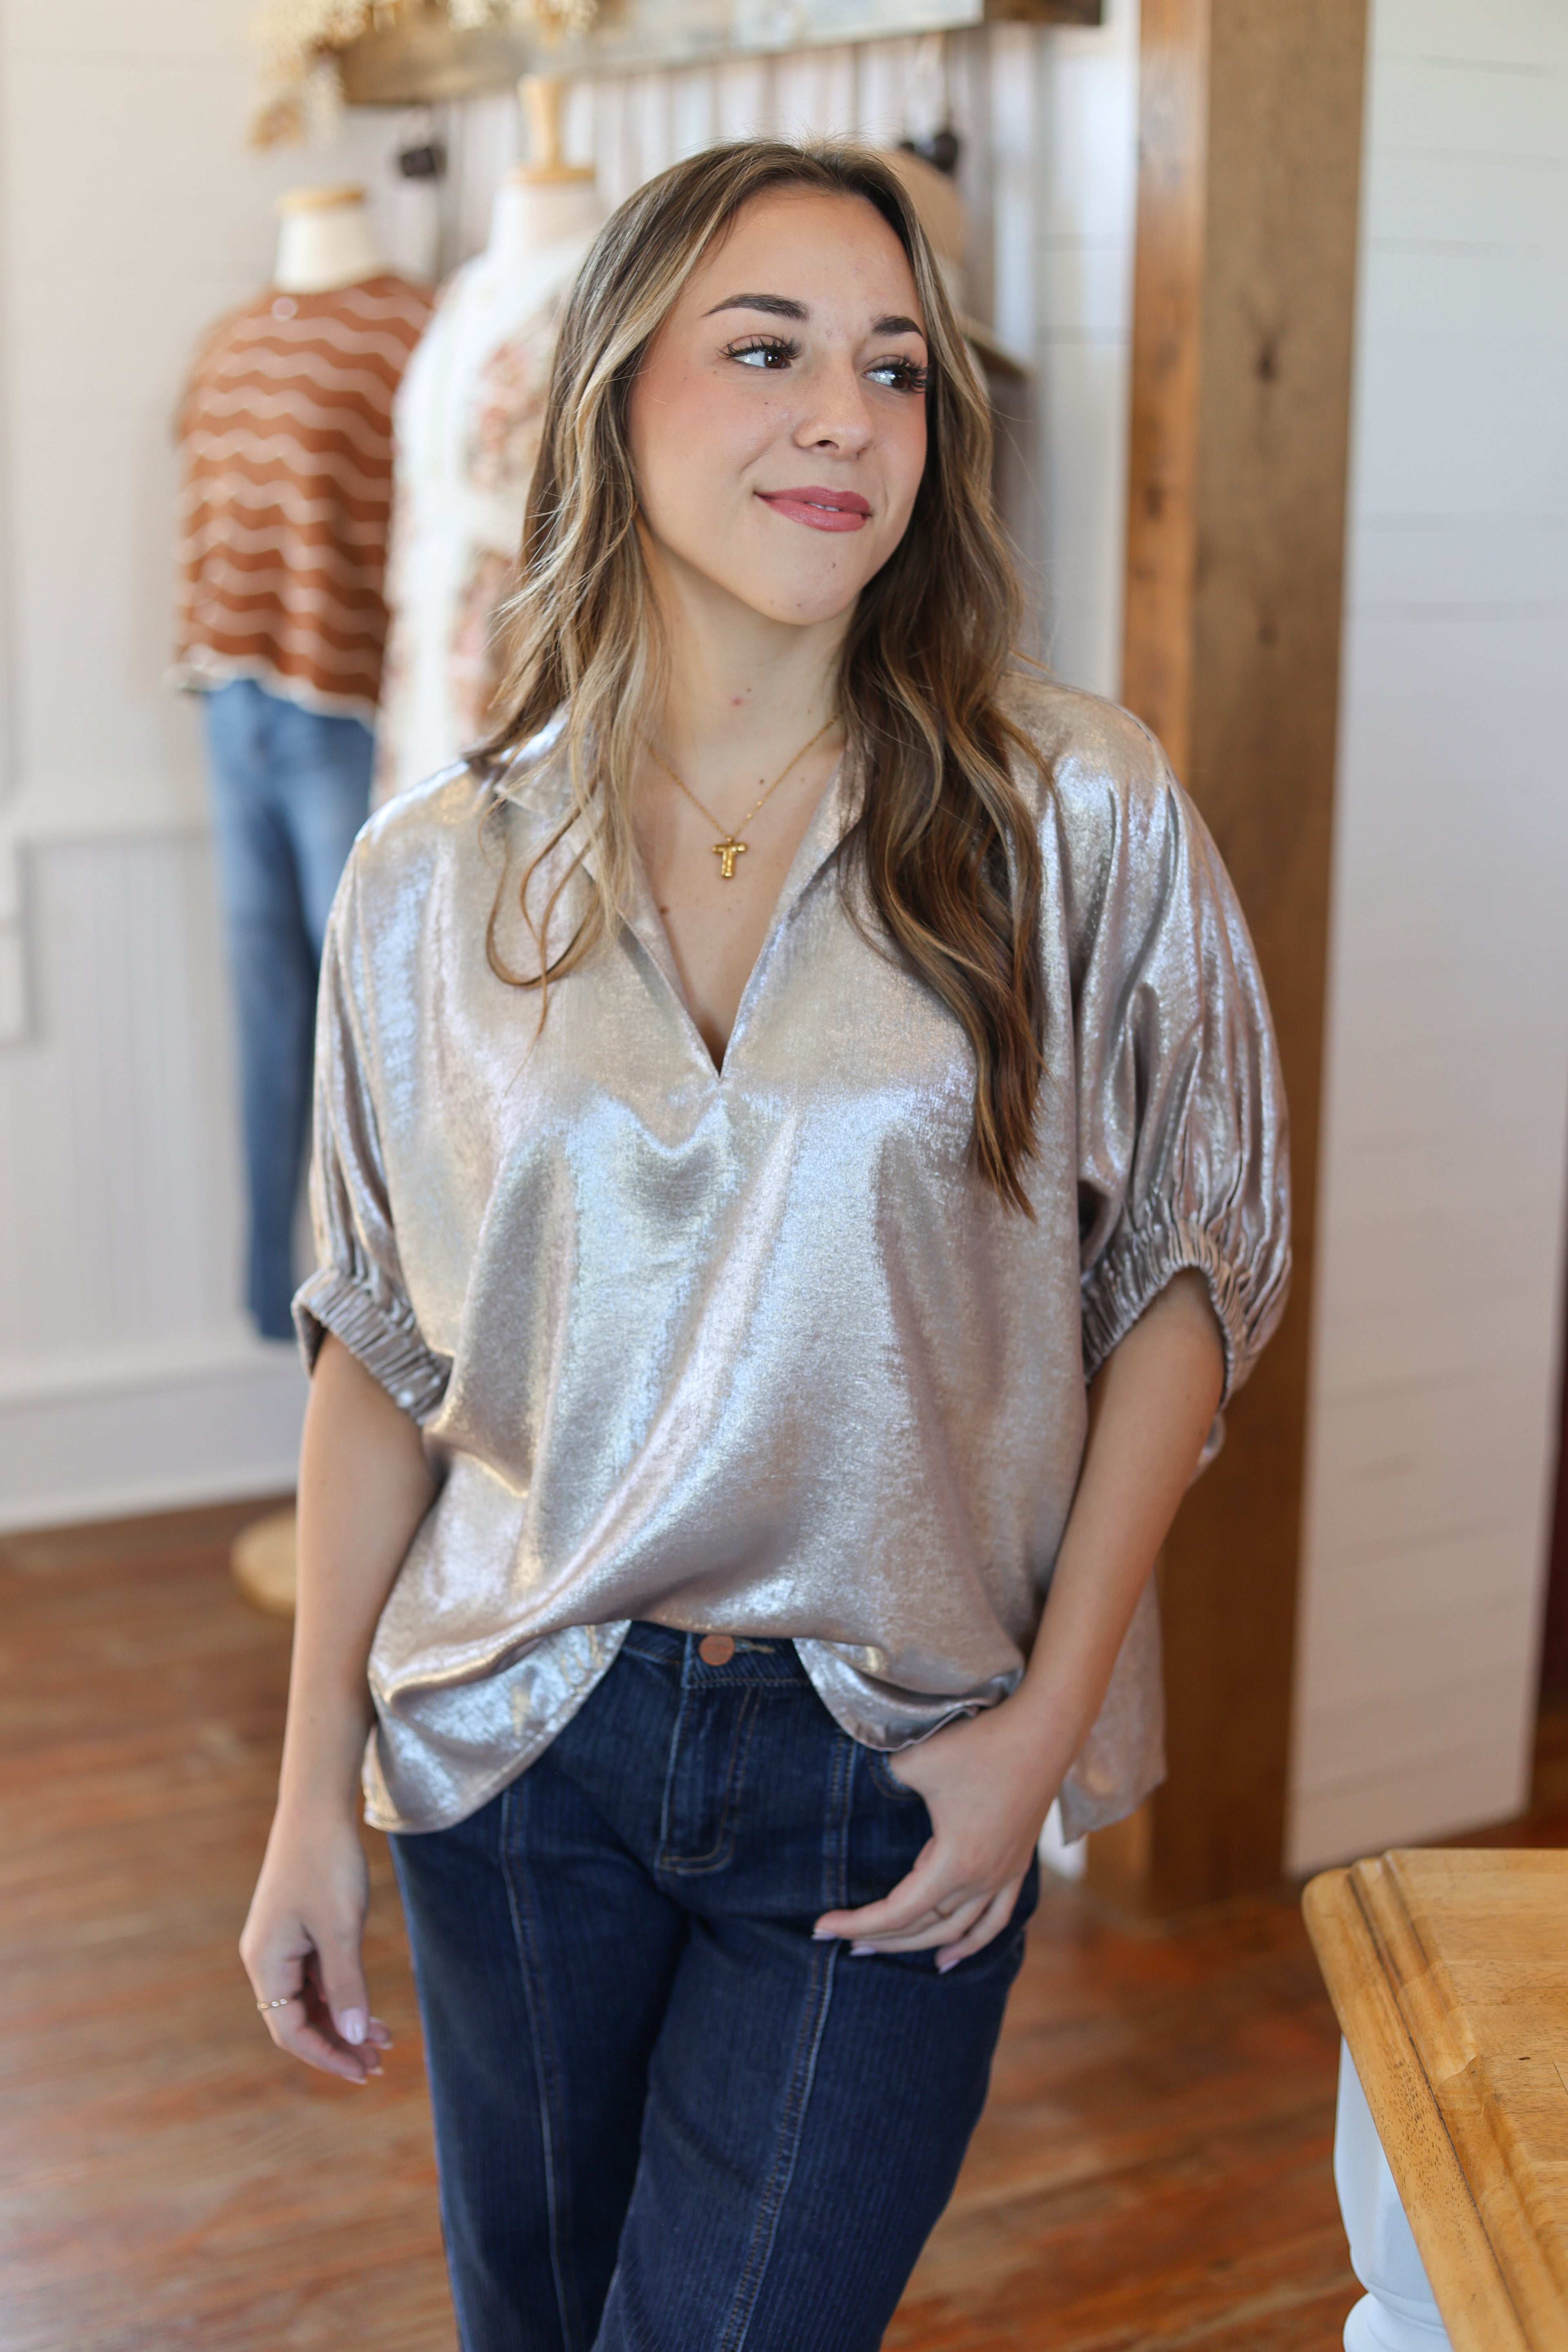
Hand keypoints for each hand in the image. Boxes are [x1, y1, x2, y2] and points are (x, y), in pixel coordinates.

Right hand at [240, 1802, 392, 2083]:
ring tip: (385, 2041)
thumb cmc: (326, 1864)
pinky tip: (371, 2008)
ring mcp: (281, 1947)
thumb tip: (356, 2037)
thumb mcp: (341, 1928)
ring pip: (311, 2001)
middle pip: (299, 2021)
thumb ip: (346, 1985)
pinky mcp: (298, 1934)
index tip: (362, 2072)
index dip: (326, 2056)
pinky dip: (343, 1995)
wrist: (317, 1810)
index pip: (290, 2031)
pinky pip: (317, 1978)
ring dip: (345, 2022)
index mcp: (265, 1963)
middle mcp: (266, 1960)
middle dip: (339, 2045)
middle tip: (379, 2065)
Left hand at [813, 1694, 1070, 1970]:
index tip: (820, 1927)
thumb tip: (870, 1786)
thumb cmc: (980, 1744)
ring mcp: (1005, 1874)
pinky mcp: (1018, 1863)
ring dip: (918, 1944)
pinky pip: (995, 1919)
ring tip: (881, 1949)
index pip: (897, 1911)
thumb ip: (885, 1781)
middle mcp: (982, 1879)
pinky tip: (949, 1956)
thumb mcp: (916, 1762)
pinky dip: (971, 1942)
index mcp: (955, 1863)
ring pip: (957, 1928)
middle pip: (923, 1925)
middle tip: (842, 1939)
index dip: (857, 1923)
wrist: (1044, 1729)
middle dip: (880, 1937)